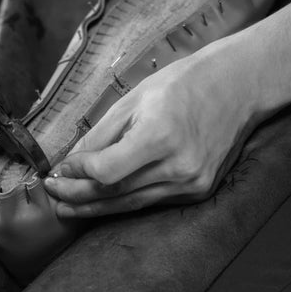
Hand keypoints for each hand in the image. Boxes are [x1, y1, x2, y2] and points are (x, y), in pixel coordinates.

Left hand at [44, 48, 256, 217]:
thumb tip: (69, 161)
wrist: (238, 87)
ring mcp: (192, 182)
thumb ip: (99, 135)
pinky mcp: (199, 190)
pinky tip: (102, 202)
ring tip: (68, 207)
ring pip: (131, 203)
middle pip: (115, 191)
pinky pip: (151, 201)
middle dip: (77, 195)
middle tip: (53, 193)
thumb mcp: (133, 100)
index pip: (106, 170)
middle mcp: (179, 166)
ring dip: (95, 207)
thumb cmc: (183, 84)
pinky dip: (123, 202)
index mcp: (160, 135)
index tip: (57, 170)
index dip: (77, 173)